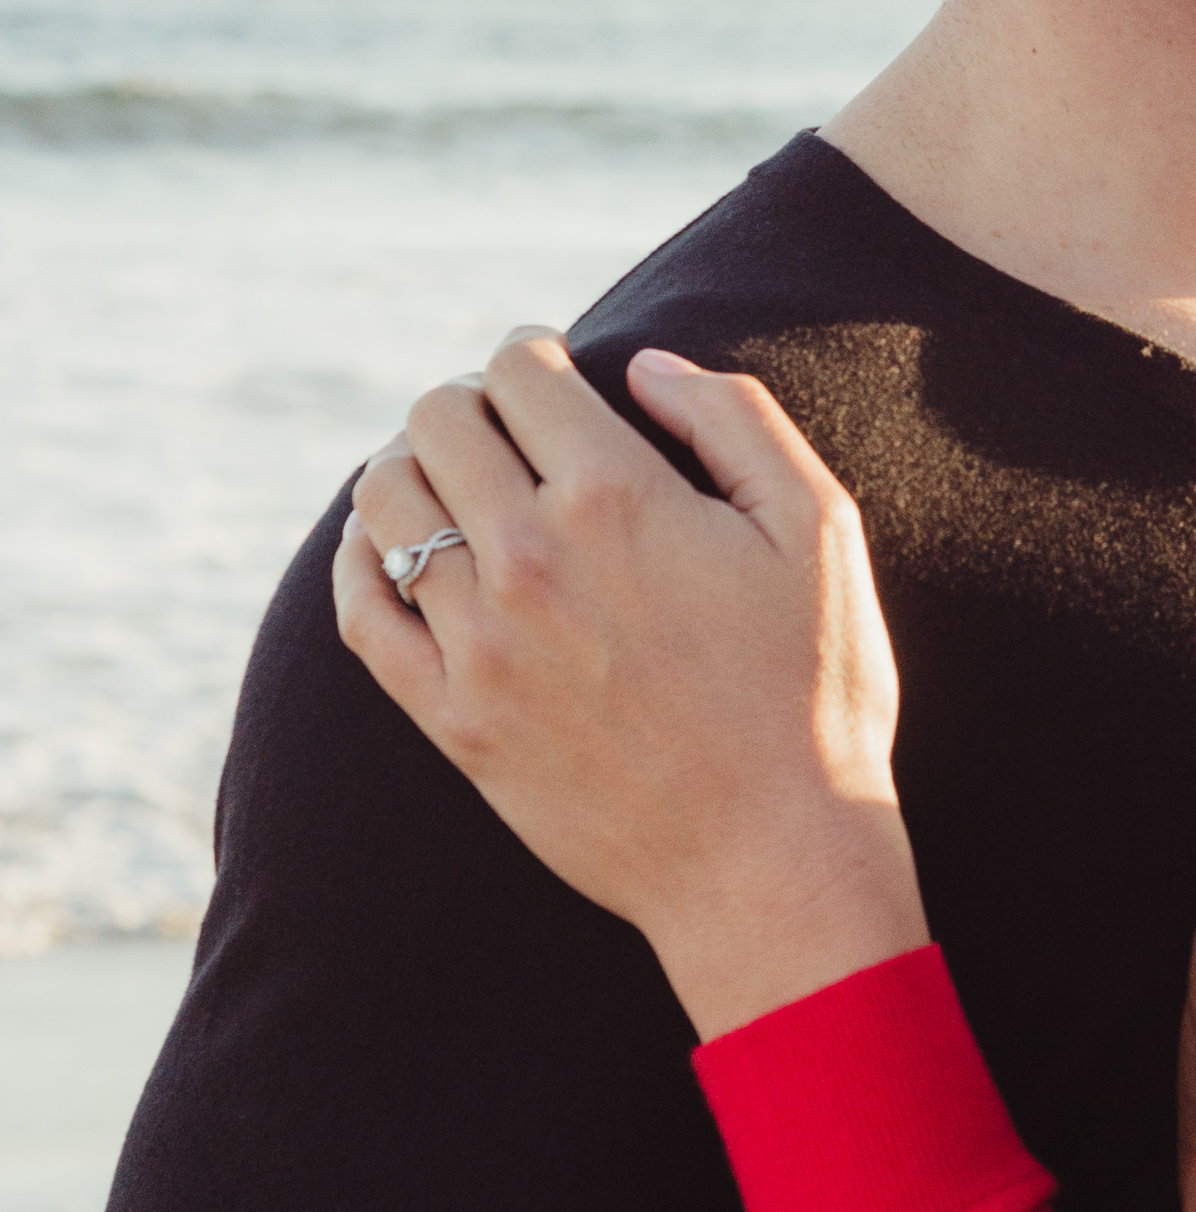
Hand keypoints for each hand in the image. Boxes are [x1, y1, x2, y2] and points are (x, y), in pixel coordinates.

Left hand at [335, 336, 926, 1035]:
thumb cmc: (816, 696)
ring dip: (409, 468)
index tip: (548, 366)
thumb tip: (646, 365)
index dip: (530, 349)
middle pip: (435, 421)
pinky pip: (360, 613)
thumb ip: (737, 417)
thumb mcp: (820, 530)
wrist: (772, 862)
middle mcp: (530, 559)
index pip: (518, 370)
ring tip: (450, 481)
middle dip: (468, 400)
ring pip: (384, 502)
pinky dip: (360, 562)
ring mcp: (479, 643)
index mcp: (618, 497)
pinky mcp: (451, 719)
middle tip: (504, 424)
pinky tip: (388, 552)